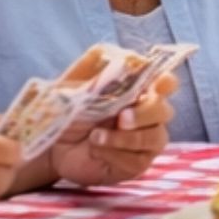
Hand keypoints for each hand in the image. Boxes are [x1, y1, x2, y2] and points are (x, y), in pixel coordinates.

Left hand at [49, 76, 172, 188]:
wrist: (52, 146)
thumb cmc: (68, 112)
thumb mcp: (74, 85)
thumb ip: (91, 68)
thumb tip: (110, 53)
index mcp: (139, 91)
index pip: (167, 83)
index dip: (166, 83)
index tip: (154, 86)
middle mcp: (148, 115)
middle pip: (165, 111)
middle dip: (145, 114)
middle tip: (121, 119)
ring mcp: (145, 141)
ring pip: (155, 138)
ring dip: (125, 138)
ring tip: (95, 137)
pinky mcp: (136, 164)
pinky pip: (138, 161)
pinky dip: (115, 154)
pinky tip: (96, 151)